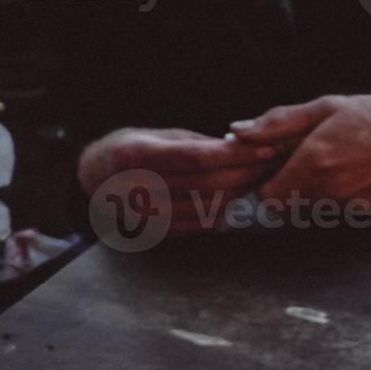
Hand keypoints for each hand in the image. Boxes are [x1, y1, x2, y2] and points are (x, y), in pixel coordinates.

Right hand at [77, 128, 277, 235]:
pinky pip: (205, 224)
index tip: (267, 149)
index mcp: (135, 155)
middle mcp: (137, 188)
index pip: (198, 157)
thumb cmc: (135, 151)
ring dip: (243, 191)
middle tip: (273, 162)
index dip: (237, 154)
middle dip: (249, 172)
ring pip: (213, 206)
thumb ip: (199, 143)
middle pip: (210, 183)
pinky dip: (228, 209)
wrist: (97, 181)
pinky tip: (238, 195)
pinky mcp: (158, 232)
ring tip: (260, 176)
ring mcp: (146, 215)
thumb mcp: (159, 136)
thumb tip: (244, 146)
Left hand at [229, 95, 370, 203]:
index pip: (268, 197)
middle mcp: (329, 191)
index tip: (275, 165)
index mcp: (314, 162)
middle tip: (304, 159)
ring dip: (312, 191)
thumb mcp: (326, 107)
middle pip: (288, 206)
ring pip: (311, 209)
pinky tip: (353, 172)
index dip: (267, 182)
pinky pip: (336, 210)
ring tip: (334, 161)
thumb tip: (238, 131)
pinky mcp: (364, 214)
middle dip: (288, 186)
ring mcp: (349, 206)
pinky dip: (336, 195)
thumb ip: (278, 122)